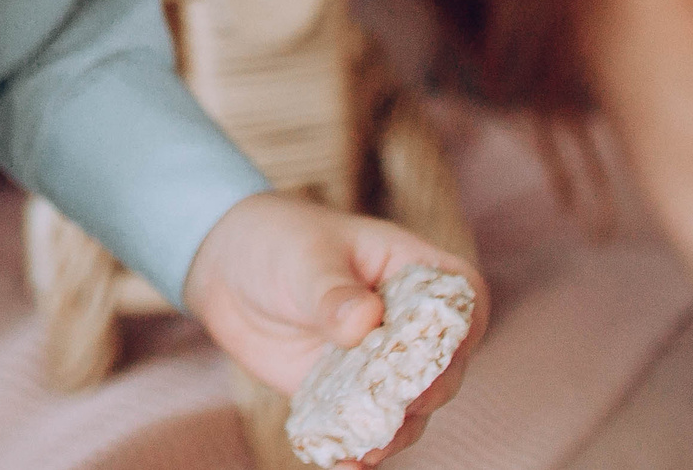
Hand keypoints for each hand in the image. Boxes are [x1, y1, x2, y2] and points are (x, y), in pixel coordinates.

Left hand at [183, 193, 485, 465]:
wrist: (229, 273)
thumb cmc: (279, 244)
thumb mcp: (304, 258)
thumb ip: (333, 291)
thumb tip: (363, 320)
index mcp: (415, 272)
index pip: (463, 300)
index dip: (460, 331)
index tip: (438, 355)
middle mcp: (411, 324)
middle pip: (444, 365)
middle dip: (426, 390)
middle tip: (401, 407)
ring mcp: (384, 364)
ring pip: (409, 407)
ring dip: (393, 430)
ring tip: (367, 448)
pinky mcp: (351, 394)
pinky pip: (365, 426)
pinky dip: (357, 445)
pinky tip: (342, 459)